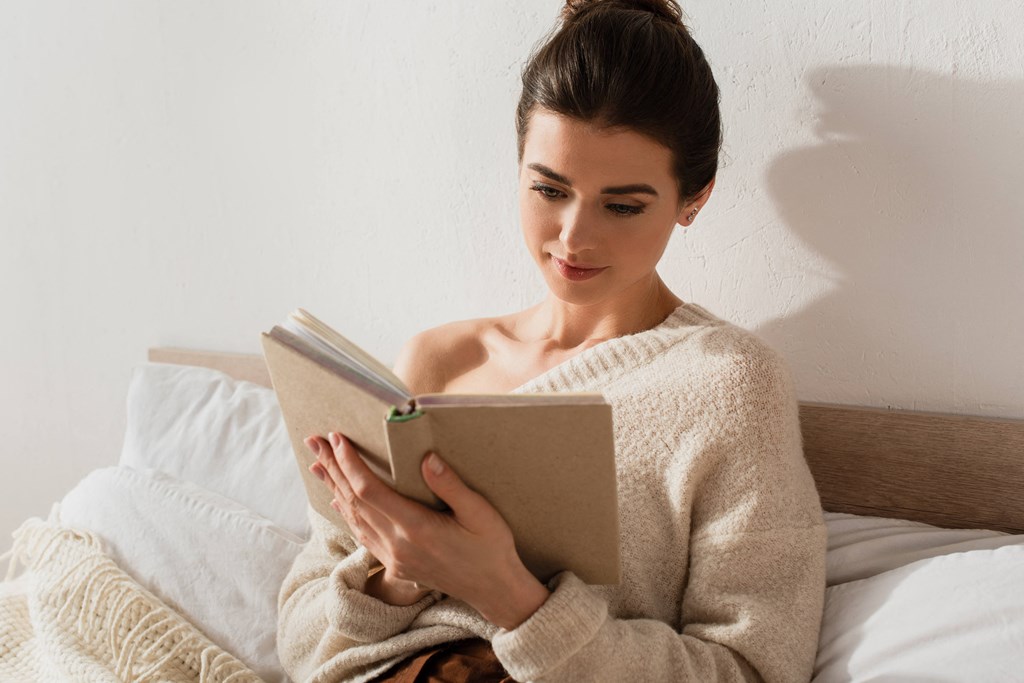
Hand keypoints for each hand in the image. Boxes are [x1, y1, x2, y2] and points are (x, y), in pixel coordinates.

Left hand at [305, 431, 549, 628]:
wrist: (493, 591)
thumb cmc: (491, 548)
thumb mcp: (480, 513)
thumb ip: (451, 485)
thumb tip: (426, 458)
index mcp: (416, 528)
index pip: (370, 490)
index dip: (350, 463)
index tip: (338, 438)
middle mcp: (397, 544)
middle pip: (353, 500)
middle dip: (333, 468)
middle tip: (314, 442)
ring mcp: (394, 557)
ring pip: (353, 517)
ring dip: (333, 488)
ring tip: (317, 465)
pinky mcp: (395, 563)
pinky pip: (362, 534)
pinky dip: (346, 512)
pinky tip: (338, 500)